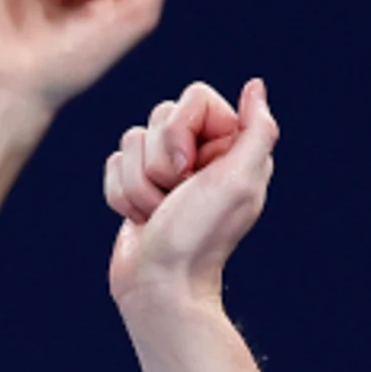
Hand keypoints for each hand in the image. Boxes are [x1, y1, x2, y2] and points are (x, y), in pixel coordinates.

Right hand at [106, 79, 278, 315]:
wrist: (160, 284)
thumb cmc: (200, 236)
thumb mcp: (239, 180)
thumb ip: (257, 130)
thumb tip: (255, 86)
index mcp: (231, 146)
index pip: (194, 97)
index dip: (180, 129)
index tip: (188, 171)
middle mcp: (200, 153)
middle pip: (159, 116)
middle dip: (158, 164)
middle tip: (176, 197)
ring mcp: (167, 170)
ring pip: (131, 140)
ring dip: (140, 185)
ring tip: (159, 214)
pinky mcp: (137, 186)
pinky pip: (113, 164)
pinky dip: (122, 195)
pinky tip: (142, 219)